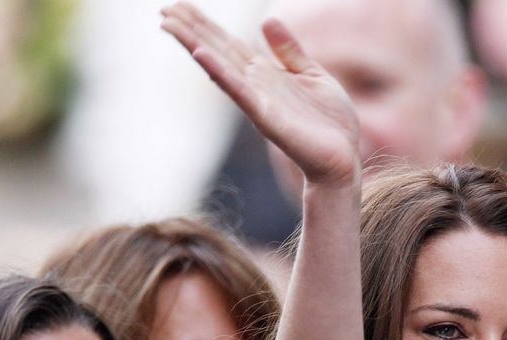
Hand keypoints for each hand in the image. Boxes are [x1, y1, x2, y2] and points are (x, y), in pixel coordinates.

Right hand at [161, 2, 360, 187]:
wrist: (343, 158)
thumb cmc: (330, 123)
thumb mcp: (313, 75)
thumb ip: (289, 51)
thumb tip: (267, 20)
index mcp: (265, 74)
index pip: (228, 44)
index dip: (204, 25)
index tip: (180, 6)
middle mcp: (255, 86)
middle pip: (217, 51)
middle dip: (191, 30)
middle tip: (163, 10)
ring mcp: (258, 102)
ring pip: (220, 68)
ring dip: (194, 46)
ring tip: (169, 26)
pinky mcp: (267, 119)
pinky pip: (240, 93)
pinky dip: (221, 74)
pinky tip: (201, 57)